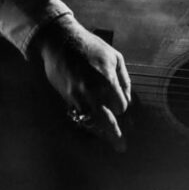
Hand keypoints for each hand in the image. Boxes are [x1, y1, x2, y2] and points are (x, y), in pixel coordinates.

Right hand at [32, 15, 130, 151]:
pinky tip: (93, 128)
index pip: (121, 105)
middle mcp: (92, 90)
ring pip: (91, 121)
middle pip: (106, 120)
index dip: (123, 108)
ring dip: (100, 132)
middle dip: (115, 135)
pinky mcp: (67, 97)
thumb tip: (128, 98)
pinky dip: (87, 123)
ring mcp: (77, 95)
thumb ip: (124, 79)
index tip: (122, 108)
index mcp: (106, 79)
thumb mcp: (115, 56)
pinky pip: (79, 115)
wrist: (60, 41)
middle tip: (122, 147)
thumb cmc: (91, 46)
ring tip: (110, 141)